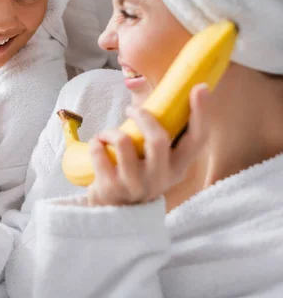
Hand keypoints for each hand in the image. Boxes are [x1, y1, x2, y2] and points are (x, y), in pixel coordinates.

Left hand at [86, 83, 209, 206]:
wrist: (114, 211)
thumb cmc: (137, 174)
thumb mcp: (157, 161)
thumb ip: (160, 134)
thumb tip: (151, 89)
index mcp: (178, 168)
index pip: (197, 140)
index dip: (201, 113)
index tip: (199, 88)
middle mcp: (160, 178)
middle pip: (158, 139)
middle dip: (143, 116)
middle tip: (132, 109)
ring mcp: (135, 184)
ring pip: (124, 142)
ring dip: (111, 131)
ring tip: (107, 135)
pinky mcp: (111, 187)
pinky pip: (100, 152)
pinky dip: (96, 142)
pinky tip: (98, 146)